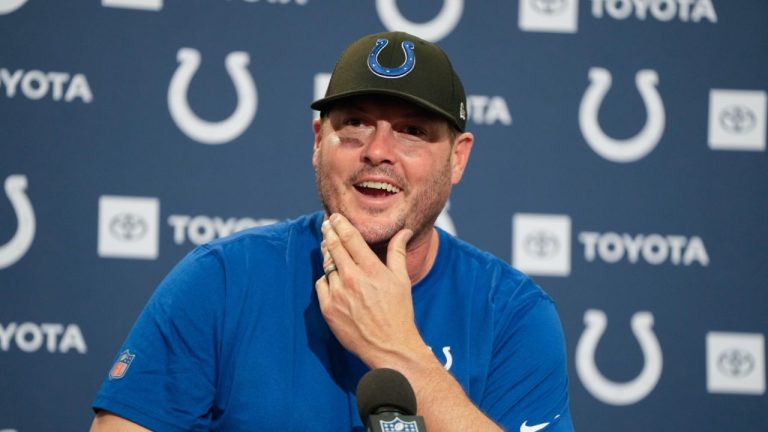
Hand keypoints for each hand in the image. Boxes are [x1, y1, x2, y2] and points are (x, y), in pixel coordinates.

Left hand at [315, 213, 425, 367]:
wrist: (389, 347)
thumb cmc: (399, 313)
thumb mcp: (402, 280)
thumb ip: (397, 252)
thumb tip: (403, 231)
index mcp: (371, 269)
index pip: (350, 238)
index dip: (340, 223)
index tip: (335, 216)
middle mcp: (352, 279)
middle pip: (333, 246)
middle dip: (328, 232)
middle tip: (326, 224)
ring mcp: (338, 294)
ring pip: (326, 265)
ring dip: (327, 255)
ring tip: (329, 249)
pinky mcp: (328, 308)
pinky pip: (321, 284)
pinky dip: (326, 279)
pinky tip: (333, 278)